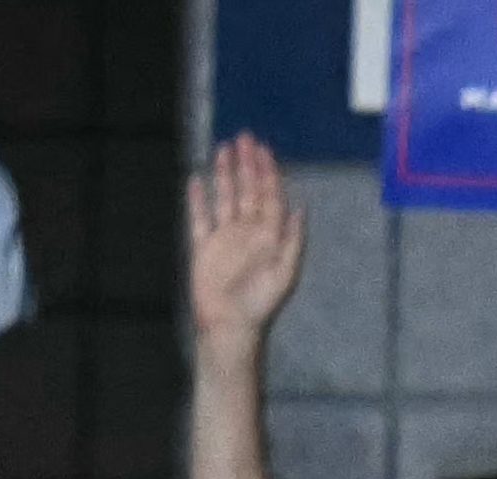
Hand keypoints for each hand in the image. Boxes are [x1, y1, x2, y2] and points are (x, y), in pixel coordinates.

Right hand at [185, 133, 306, 349]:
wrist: (230, 324)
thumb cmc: (262, 302)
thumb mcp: (286, 271)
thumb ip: (293, 239)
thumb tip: (300, 207)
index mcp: (269, 236)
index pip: (269, 196)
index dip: (268, 172)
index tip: (264, 149)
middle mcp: (248, 232)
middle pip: (247, 190)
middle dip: (247, 164)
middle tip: (244, 137)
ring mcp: (224, 237)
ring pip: (224, 197)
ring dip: (225, 173)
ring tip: (224, 148)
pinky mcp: (203, 246)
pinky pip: (199, 217)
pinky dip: (197, 198)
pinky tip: (196, 178)